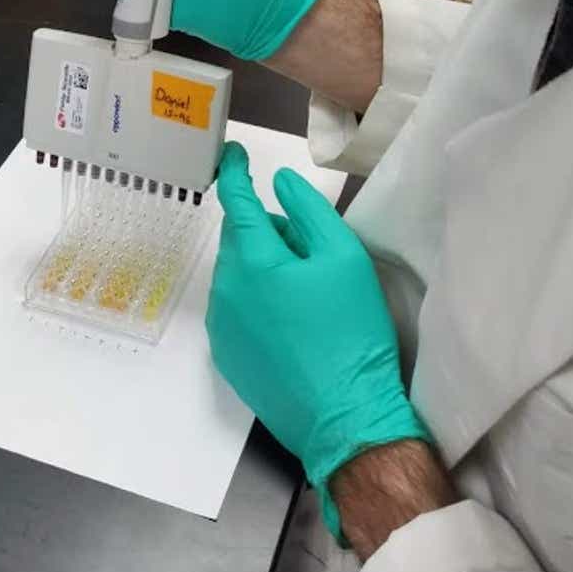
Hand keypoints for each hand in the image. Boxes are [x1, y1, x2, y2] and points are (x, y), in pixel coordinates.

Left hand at [206, 142, 428, 535]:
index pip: (236, 201)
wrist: (344, 418)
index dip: (234, 172)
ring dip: (262, 267)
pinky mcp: (227, 357)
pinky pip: (235, 309)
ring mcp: (221, 327)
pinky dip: (256, 300)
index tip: (233, 154)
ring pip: (237, 275)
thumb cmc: (351, 333)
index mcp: (253, 260)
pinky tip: (292, 322)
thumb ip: (309, 212)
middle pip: (239, 239)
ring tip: (307, 292)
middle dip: (267, 231)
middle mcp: (225, 289)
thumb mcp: (344, 259)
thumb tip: (279, 183)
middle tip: (311, 250)